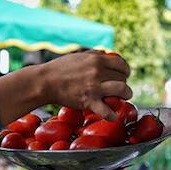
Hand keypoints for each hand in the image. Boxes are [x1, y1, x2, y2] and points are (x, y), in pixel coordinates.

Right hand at [0, 51, 131, 125]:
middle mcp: (98, 72)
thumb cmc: (61, 68)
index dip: (125, 71)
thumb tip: (108, 54)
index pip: (122, 64)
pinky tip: (112, 115)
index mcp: (97, 59)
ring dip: (125, 96)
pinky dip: (112, 115)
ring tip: (121, 99)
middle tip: (118, 90)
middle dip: (123, 84)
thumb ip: (95, 54)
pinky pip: (107, 111)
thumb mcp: (80, 55)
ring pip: (123, 90)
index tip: (123, 76)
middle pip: (123, 78)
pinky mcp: (88, 102)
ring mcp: (94, 87)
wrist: (45, 82)